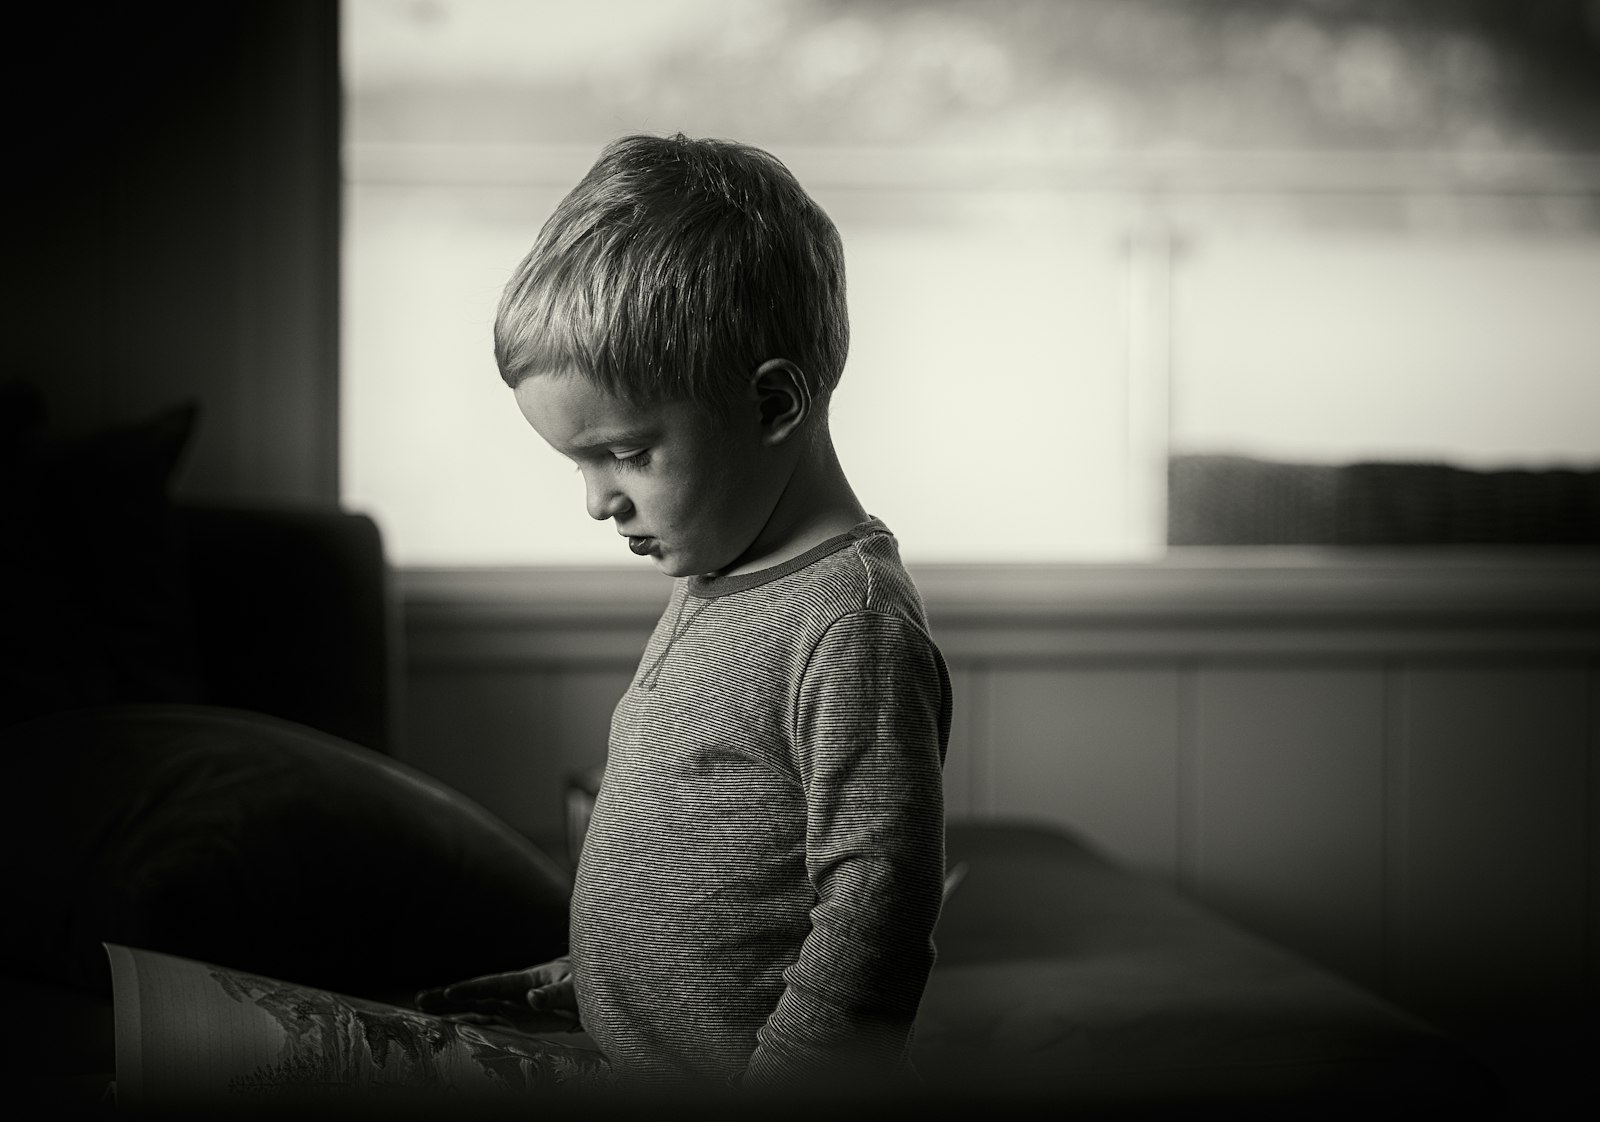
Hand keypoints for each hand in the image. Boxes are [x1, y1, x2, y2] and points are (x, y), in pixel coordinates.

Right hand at [415, 958, 579, 1031]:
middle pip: (476, 996)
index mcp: (525, 980)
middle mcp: (512, 994)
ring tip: (425, 1012)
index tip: (450, 992)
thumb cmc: (582, 983)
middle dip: (449, 998)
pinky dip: (470, 1025)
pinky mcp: (516, 1020)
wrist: (590, 990)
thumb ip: (553, 994)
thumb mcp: (571, 987)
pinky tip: (450, 1028)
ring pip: (477, 1009)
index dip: (472, 989)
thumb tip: (533, 998)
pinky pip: (489, 1023)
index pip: (493, 985)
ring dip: (453, 1011)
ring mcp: (512, 1007)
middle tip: (420, 1001)